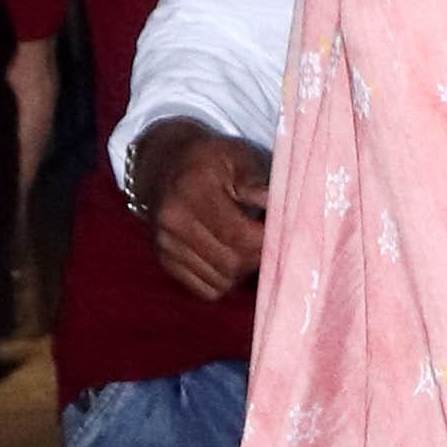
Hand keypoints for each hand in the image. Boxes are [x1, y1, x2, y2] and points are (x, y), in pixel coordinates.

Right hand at [132, 123, 269, 300]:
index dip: (266, 242)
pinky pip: (206, 290)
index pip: (238, 235)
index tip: (282, 233)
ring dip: (242, 271)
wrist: (164, 164)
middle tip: (268, 242)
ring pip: (220, 282)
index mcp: (192, 189)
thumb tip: (276, 205)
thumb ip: (256, 182)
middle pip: (230, 263)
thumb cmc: (211, 160)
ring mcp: (165, 243)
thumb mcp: (236, 156)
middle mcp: (173, 219)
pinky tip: (227, 255)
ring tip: (246, 245)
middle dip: (257, 258)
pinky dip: (224, 280)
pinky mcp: (165, 261)